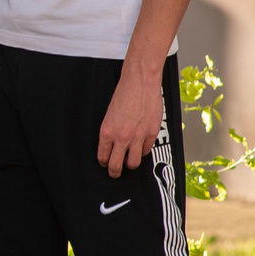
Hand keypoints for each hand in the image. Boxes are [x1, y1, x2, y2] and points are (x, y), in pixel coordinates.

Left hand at [96, 63, 165, 178]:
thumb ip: (111, 131)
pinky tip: (140, 147)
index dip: (103, 163)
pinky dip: (142, 151)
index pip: (103, 157)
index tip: (105, 164)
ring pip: (133, 163)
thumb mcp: (109, 114)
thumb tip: (112, 145)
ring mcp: (137, 137)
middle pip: (116, 166)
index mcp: (107, 131)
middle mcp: (121, 137)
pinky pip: (146, 151)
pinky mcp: (151, 134)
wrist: (140, 82)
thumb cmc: (125, 94)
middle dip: (114, 172)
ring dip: (130, 163)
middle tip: (115, 173)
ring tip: (129, 161)